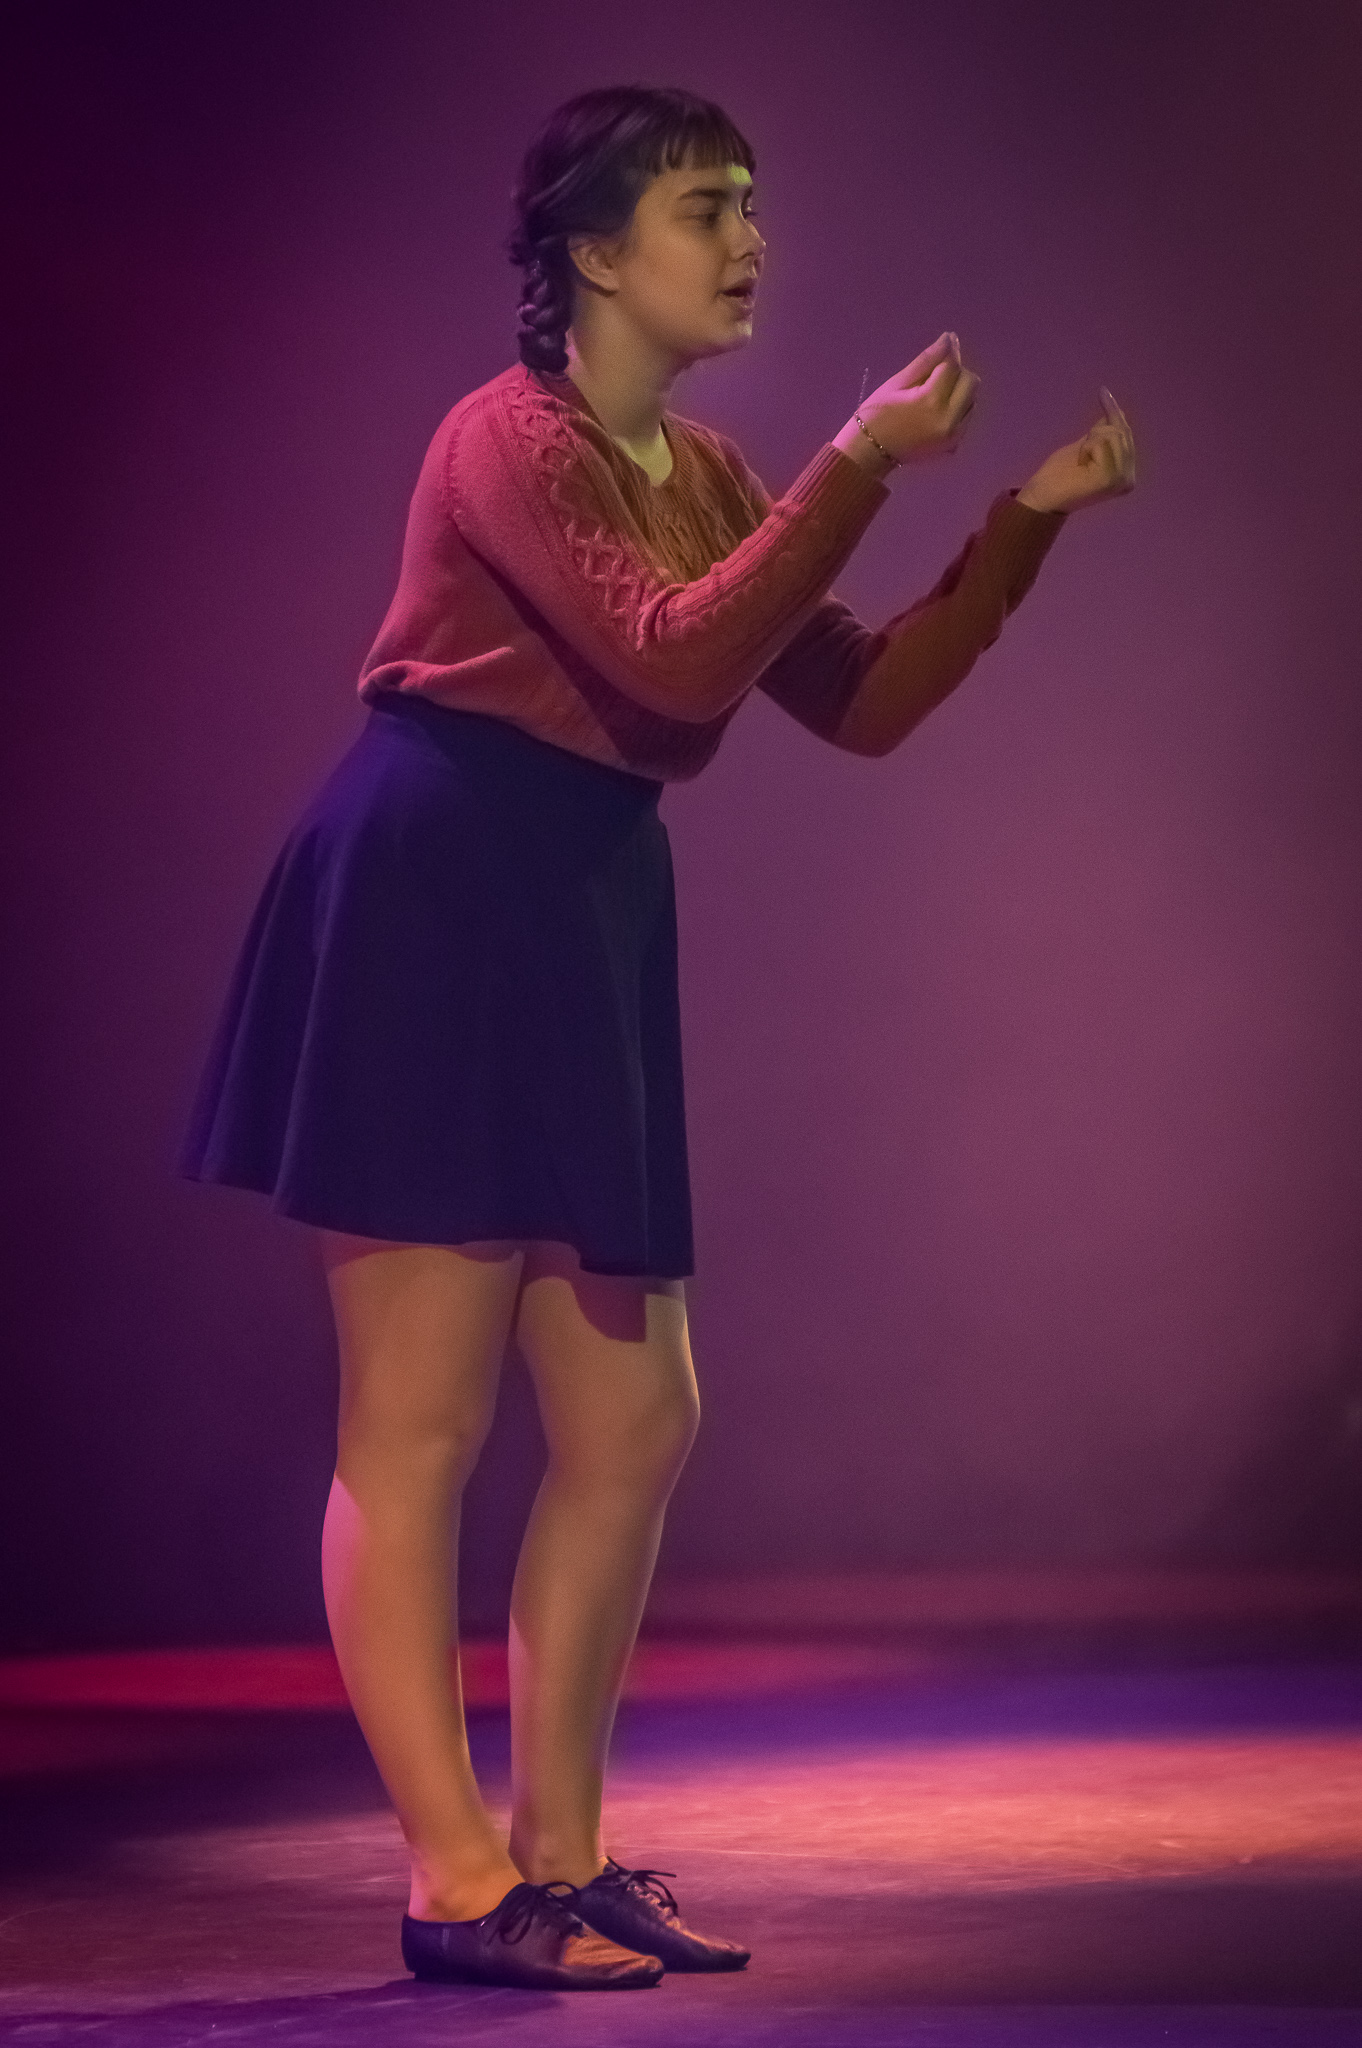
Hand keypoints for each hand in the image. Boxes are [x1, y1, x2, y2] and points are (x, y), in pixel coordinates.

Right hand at [834, 332, 980, 472]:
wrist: (869, 454)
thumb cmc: (877, 414)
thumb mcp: (898, 382)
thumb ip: (927, 360)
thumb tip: (950, 338)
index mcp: (930, 401)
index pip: (952, 367)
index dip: (950, 352)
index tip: (946, 343)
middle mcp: (949, 420)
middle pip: (971, 382)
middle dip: (956, 373)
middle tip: (934, 377)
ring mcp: (954, 435)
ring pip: (972, 399)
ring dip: (958, 391)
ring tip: (933, 396)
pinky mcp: (954, 445)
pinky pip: (966, 416)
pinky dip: (956, 408)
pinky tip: (935, 411)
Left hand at [1017, 388, 1135, 512]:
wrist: (1042, 496)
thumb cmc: (1060, 473)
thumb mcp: (1085, 447)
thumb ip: (1103, 434)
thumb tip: (1118, 413)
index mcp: (1126, 473)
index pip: (1126, 433)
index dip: (1113, 412)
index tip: (1102, 390)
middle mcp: (1129, 478)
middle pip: (1121, 431)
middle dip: (1097, 433)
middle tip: (1082, 454)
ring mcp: (1121, 479)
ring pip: (1111, 434)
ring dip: (1090, 442)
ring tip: (1081, 461)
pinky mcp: (1109, 478)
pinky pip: (1101, 443)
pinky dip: (1086, 448)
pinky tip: (1080, 464)